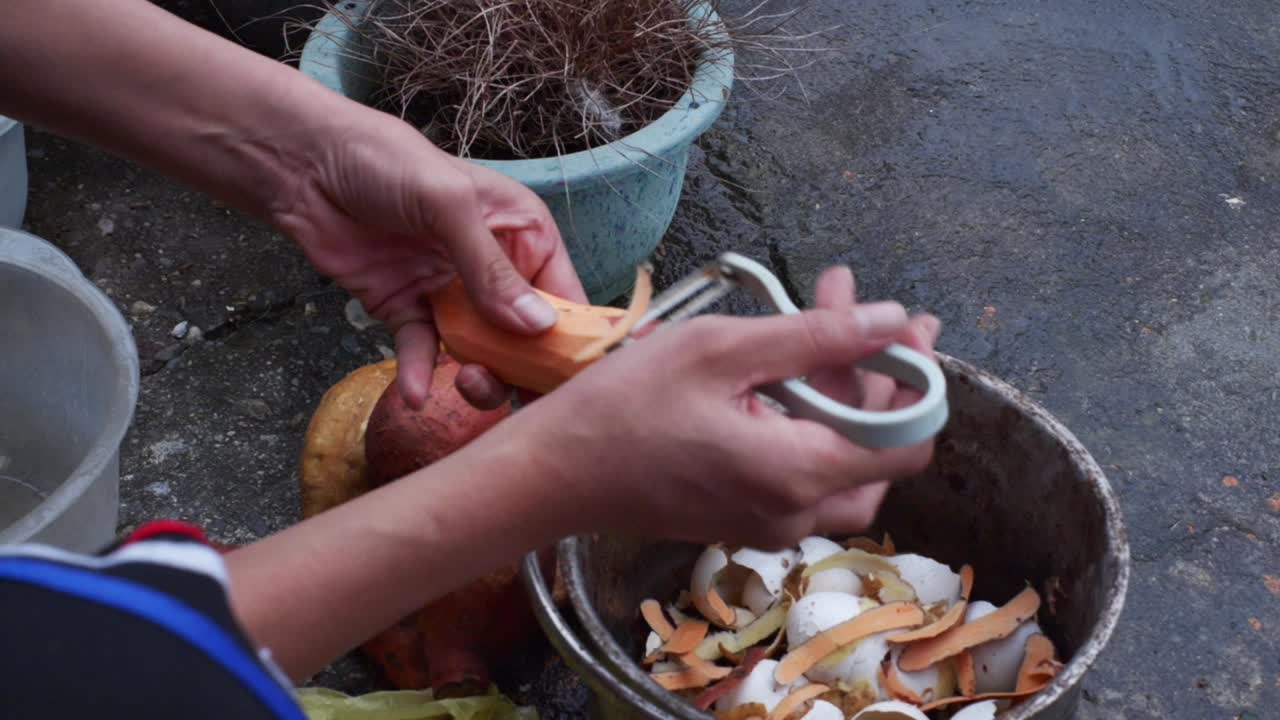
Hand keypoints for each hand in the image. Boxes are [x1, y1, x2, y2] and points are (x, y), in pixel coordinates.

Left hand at [269, 108, 585, 408]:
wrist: (302, 165)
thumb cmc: (384, 161)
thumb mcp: (448, 205)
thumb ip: (491, 268)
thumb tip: (539, 327)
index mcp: (522, 232)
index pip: (564, 294)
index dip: (571, 338)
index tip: (575, 379)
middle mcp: (494, 266)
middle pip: (526, 335)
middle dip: (524, 367)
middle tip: (513, 387)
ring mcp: (449, 291)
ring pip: (480, 352)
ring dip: (479, 377)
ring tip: (467, 384)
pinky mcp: (406, 309)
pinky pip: (421, 351)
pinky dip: (420, 375)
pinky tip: (415, 394)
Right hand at [503, 265, 941, 549]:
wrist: (554, 474)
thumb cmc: (626, 406)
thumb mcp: (721, 350)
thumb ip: (816, 336)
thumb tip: (893, 321)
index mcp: (801, 472)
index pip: (910, 441)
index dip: (919, 380)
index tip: (905, 326)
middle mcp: (798, 512)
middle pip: (881, 449)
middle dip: (876, 369)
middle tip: (853, 302)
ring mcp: (772, 522)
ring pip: (842, 458)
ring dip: (842, 387)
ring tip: (822, 319)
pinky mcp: (746, 517)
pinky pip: (802, 470)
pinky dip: (807, 415)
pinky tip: (782, 365)